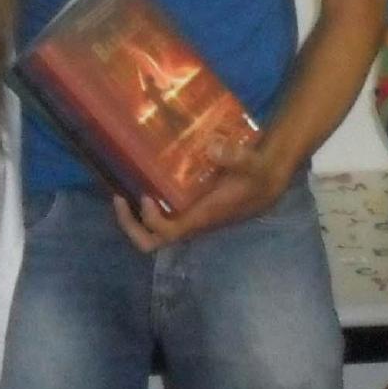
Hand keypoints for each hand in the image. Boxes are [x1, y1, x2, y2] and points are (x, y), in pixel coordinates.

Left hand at [108, 139, 291, 252]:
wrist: (269, 181)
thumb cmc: (257, 173)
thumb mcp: (250, 161)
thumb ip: (234, 155)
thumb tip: (213, 147)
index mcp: (203, 217)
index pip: (169, 232)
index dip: (151, 220)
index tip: (145, 195)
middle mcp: (192, 223)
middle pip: (153, 242)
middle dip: (131, 226)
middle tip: (118, 198)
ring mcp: (189, 218)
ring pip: (154, 232)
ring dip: (133, 217)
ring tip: (121, 191)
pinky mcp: (189, 210)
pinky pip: (161, 218)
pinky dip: (145, 207)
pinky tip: (141, 182)